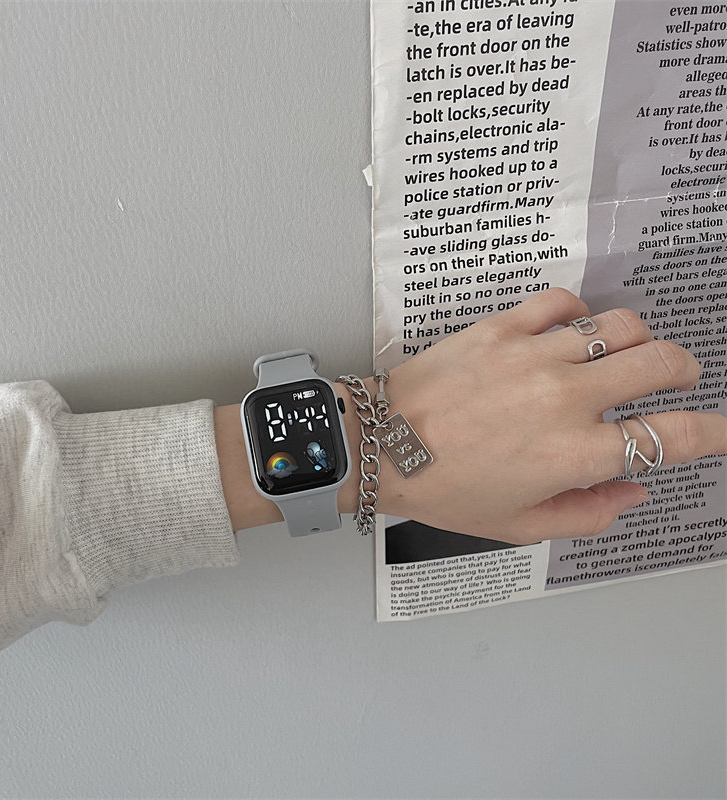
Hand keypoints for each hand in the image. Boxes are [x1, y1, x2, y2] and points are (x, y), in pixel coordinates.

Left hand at [373, 288, 725, 543]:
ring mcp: (534, 356)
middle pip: (660, 363)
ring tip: (625, 353)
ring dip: (637, 339)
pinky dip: (580, 312)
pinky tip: (572, 330)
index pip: (671, 438)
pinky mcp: (502, 327)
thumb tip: (632, 490)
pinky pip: (562, 301)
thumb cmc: (444, 489)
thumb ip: (586, 513)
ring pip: (620, 325)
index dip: (714, 433)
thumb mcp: (518, 525)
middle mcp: (565, 399)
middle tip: (674, 379)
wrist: (381, 447)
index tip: (722, 430)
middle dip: (682, 370)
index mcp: (573, 455)